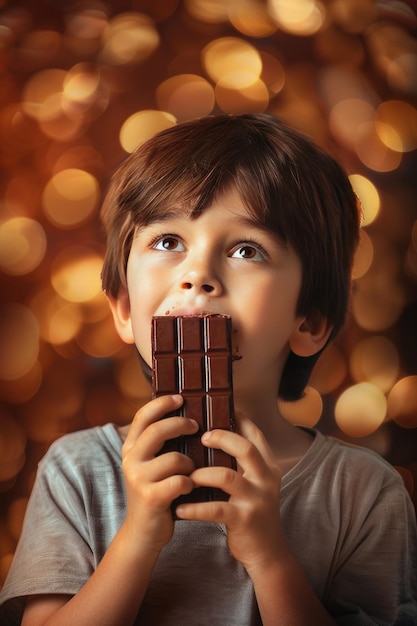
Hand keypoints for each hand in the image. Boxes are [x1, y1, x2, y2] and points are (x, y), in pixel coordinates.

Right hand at [121, 394, 198, 553]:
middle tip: (197, 426)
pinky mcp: (150, 498)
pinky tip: (190, 488)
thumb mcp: (150, 464)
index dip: (161, 403)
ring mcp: (138, 479)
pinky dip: (190, 483)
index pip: (142, 416)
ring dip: (190, 463)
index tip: (180, 397)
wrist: (143, 532)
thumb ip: (159, 443)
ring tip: (192, 471)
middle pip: (158, 431)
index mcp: (130, 448)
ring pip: (175, 458)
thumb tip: (186, 414)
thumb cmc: (156, 491)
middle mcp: (130, 461)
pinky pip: (180, 481)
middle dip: (181, 425)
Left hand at [175, 414, 285, 576]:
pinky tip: (179, 508)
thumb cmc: (251, 511)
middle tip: (200, 437)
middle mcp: (266, 479)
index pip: (255, 435)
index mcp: (268, 466)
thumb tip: (215, 434)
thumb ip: (242, 462)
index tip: (222, 409)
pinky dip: (195, 507)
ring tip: (185, 475)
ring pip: (226, 476)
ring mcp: (256, 499)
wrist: (266, 551)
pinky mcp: (244, 519)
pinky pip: (215, 508)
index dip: (239, 419)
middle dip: (220, 438)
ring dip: (201, 473)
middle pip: (244, 448)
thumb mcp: (255, 483)